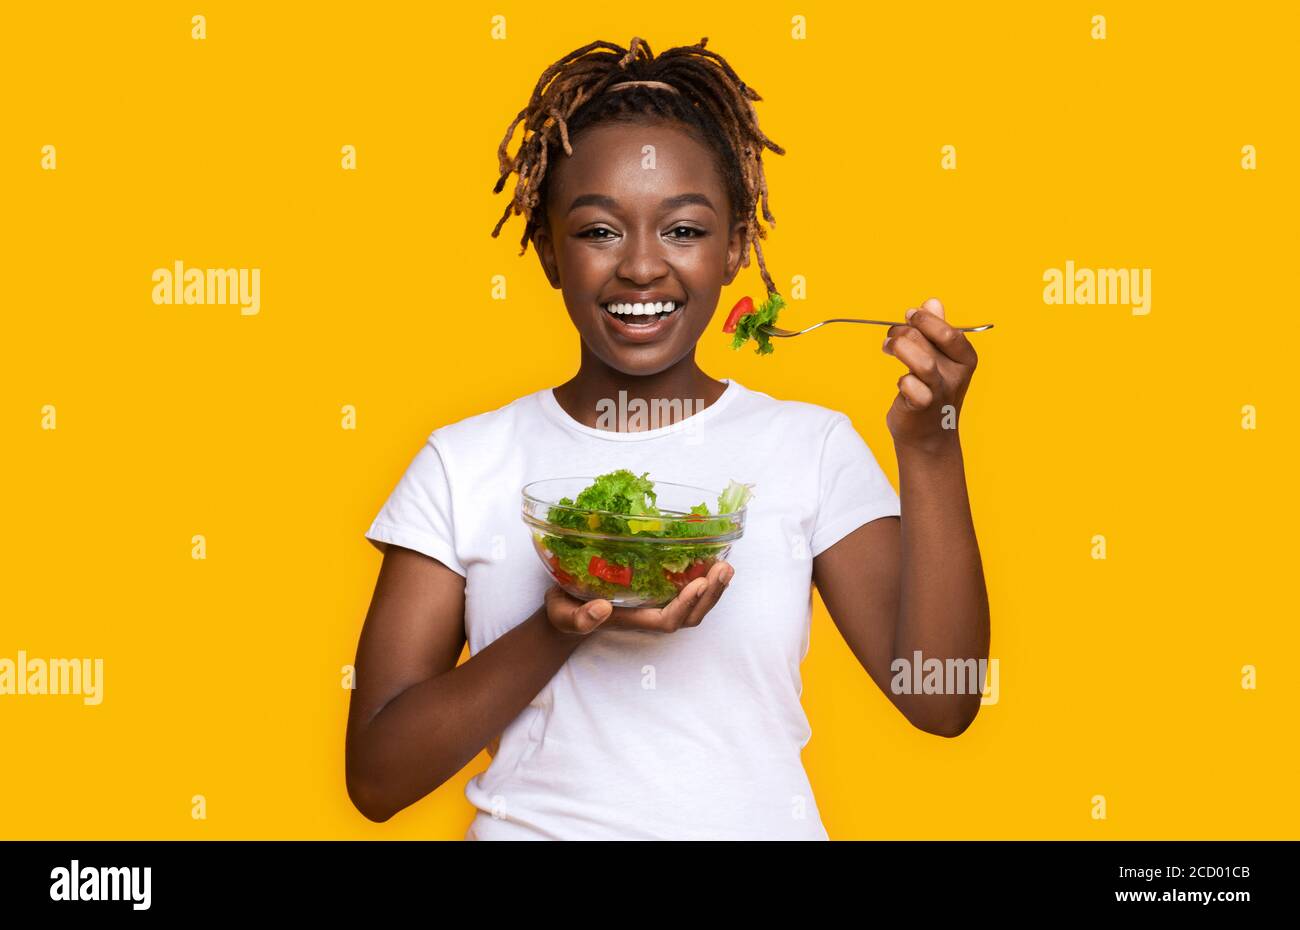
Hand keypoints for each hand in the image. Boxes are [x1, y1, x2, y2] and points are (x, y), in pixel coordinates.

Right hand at [544, 560, 734, 634]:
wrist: (565, 612)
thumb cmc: (565, 614)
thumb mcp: (565, 615)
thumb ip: (580, 617)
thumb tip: (601, 610)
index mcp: (633, 621)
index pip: (668, 620)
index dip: (686, 604)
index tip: (698, 584)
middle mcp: (650, 615)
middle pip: (690, 615)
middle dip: (710, 596)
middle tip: (724, 570)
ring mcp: (655, 605)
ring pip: (694, 605)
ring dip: (713, 588)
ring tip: (726, 567)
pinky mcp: (656, 593)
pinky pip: (687, 592)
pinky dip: (703, 580)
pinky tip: (711, 562)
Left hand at [882, 297, 978, 453]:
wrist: (928, 436)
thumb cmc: (931, 392)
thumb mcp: (939, 359)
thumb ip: (935, 331)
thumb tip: (932, 302)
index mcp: (965, 358)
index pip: (948, 330)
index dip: (924, 319)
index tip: (909, 316)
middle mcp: (957, 374)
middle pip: (928, 340)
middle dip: (903, 332)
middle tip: (891, 338)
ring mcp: (940, 391)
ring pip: (922, 361)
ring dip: (899, 349)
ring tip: (888, 348)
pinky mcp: (923, 407)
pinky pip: (910, 387)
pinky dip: (901, 381)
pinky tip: (900, 383)